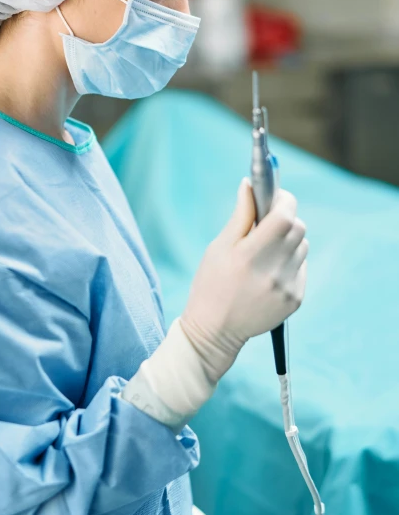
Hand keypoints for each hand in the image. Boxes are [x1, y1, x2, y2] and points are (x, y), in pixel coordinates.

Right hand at [181, 178, 306, 382]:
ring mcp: (288, 287)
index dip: (283, 200)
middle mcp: (274, 271)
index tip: (275, 197)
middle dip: (285, 218)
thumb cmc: (211, 283)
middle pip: (298, 227)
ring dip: (289, 240)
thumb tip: (250, 184)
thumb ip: (241, 215)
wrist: (215, 331)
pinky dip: (290, 262)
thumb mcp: (219, 247)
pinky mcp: (296, 300)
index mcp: (251, 255)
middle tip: (267, 223)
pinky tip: (269, 271)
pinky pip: (302, 267)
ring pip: (302, 246)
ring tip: (266, 250)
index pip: (285, 215)